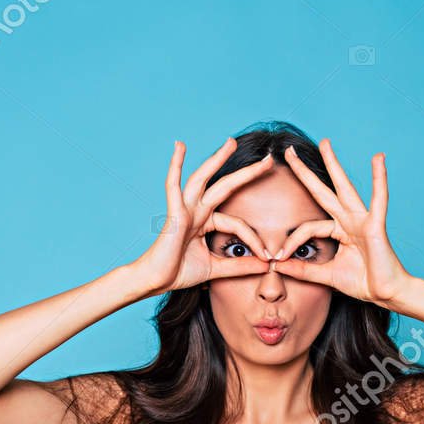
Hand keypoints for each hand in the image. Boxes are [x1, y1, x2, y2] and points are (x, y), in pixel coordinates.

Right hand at [129, 139, 276, 295]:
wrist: (155, 281)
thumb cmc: (179, 272)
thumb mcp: (216, 269)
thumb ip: (240, 266)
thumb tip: (266, 264)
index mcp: (206, 222)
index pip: (238, 224)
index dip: (254, 240)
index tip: (268, 256)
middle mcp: (197, 211)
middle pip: (225, 186)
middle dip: (247, 173)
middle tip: (268, 159)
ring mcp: (185, 209)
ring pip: (203, 179)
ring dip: (216, 159)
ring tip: (231, 142)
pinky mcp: (173, 213)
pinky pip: (173, 186)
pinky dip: (175, 165)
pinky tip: (180, 146)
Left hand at [272, 139, 412, 306]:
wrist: (386, 293)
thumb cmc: (362, 282)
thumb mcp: (326, 275)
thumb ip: (303, 270)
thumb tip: (277, 264)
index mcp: (339, 230)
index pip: (308, 227)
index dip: (291, 241)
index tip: (278, 257)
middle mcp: (349, 220)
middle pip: (322, 191)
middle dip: (304, 172)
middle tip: (288, 152)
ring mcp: (362, 220)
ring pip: (344, 188)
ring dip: (334, 164)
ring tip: (325, 143)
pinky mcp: (375, 225)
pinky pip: (378, 199)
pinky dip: (379, 179)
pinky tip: (378, 159)